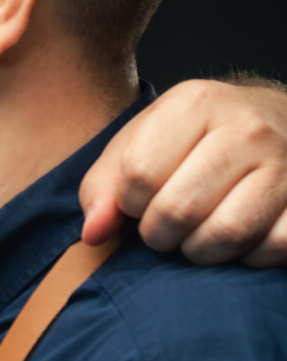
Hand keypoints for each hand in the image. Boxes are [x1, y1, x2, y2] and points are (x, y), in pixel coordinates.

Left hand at [80, 77, 286, 266]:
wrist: (279, 121)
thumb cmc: (193, 139)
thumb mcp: (141, 141)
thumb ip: (104, 185)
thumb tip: (93, 234)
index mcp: (195, 103)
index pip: (139, 174)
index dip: (127, 203)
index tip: (136, 203)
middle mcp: (247, 128)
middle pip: (179, 209)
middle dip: (158, 234)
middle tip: (162, 230)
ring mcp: (286, 163)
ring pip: (227, 234)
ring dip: (199, 251)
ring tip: (194, 237)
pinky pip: (273, 247)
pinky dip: (248, 257)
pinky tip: (237, 241)